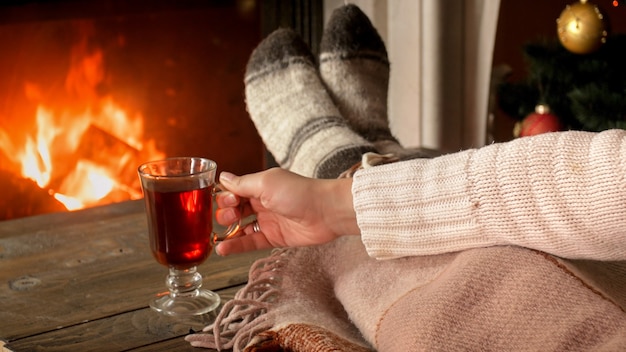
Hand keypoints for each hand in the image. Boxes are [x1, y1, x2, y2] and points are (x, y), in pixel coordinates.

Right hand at [214, 168, 358, 254]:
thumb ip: (243, 184)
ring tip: (216, 236)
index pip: (234, 191)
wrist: (326, 212)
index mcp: (260, 185)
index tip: (228, 201)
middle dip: (225, 213)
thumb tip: (222, 177)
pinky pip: (250, 242)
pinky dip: (236, 246)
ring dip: (227, 231)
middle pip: (235, 209)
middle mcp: (262, 202)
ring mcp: (268, 220)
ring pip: (241, 227)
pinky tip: (222, 249)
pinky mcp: (274, 237)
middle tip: (230, 217)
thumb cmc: (299, 192)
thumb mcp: (267, 183)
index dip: (226, 196)